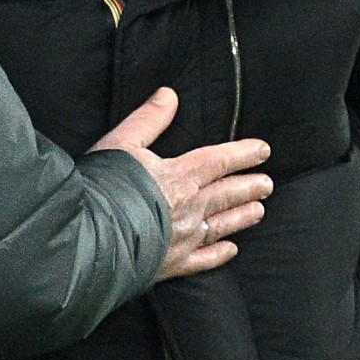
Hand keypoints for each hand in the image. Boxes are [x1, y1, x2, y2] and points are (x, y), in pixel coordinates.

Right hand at [91, 87, 271, 280]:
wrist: (91, 237)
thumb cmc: (104, 187)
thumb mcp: (122, 143)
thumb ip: (148, 119)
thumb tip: (169, 95)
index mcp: (180, 176)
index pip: (219, 160)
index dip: (243, 154)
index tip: (263, 151)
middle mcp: (190, 207)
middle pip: (227, 194)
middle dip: (249, 187)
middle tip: (267, 184)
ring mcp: (184, 238)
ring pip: (222, 225)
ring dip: (241, 217)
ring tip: (259, 211)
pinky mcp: (173, 264)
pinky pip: (204, 260)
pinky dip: (219, 255)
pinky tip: (231, 250)